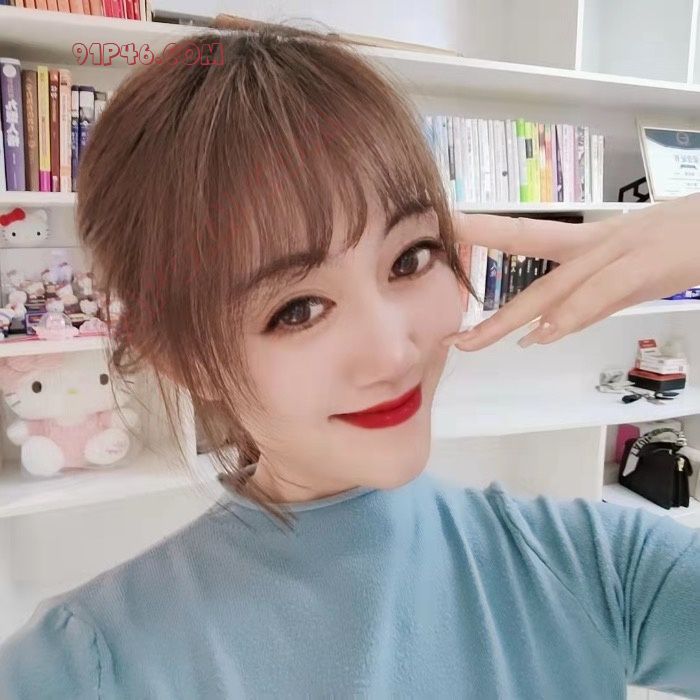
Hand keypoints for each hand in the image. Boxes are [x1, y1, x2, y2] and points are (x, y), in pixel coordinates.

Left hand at [442, 193, 699, 350]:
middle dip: (477, 255)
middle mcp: (596, 241)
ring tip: (473, 341)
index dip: (482, 231)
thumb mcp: (631, 273)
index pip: (526, 234)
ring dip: (510, 314)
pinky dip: (572, 313)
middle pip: (526, 246)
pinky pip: (602, 292)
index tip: (442, 239)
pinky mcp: (648, 264)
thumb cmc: (685, 242)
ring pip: (554, 280)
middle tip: (435, 276)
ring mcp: (620, 250)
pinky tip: (543, 334)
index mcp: (591, 240)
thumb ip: (588, 300)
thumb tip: (548, 327)